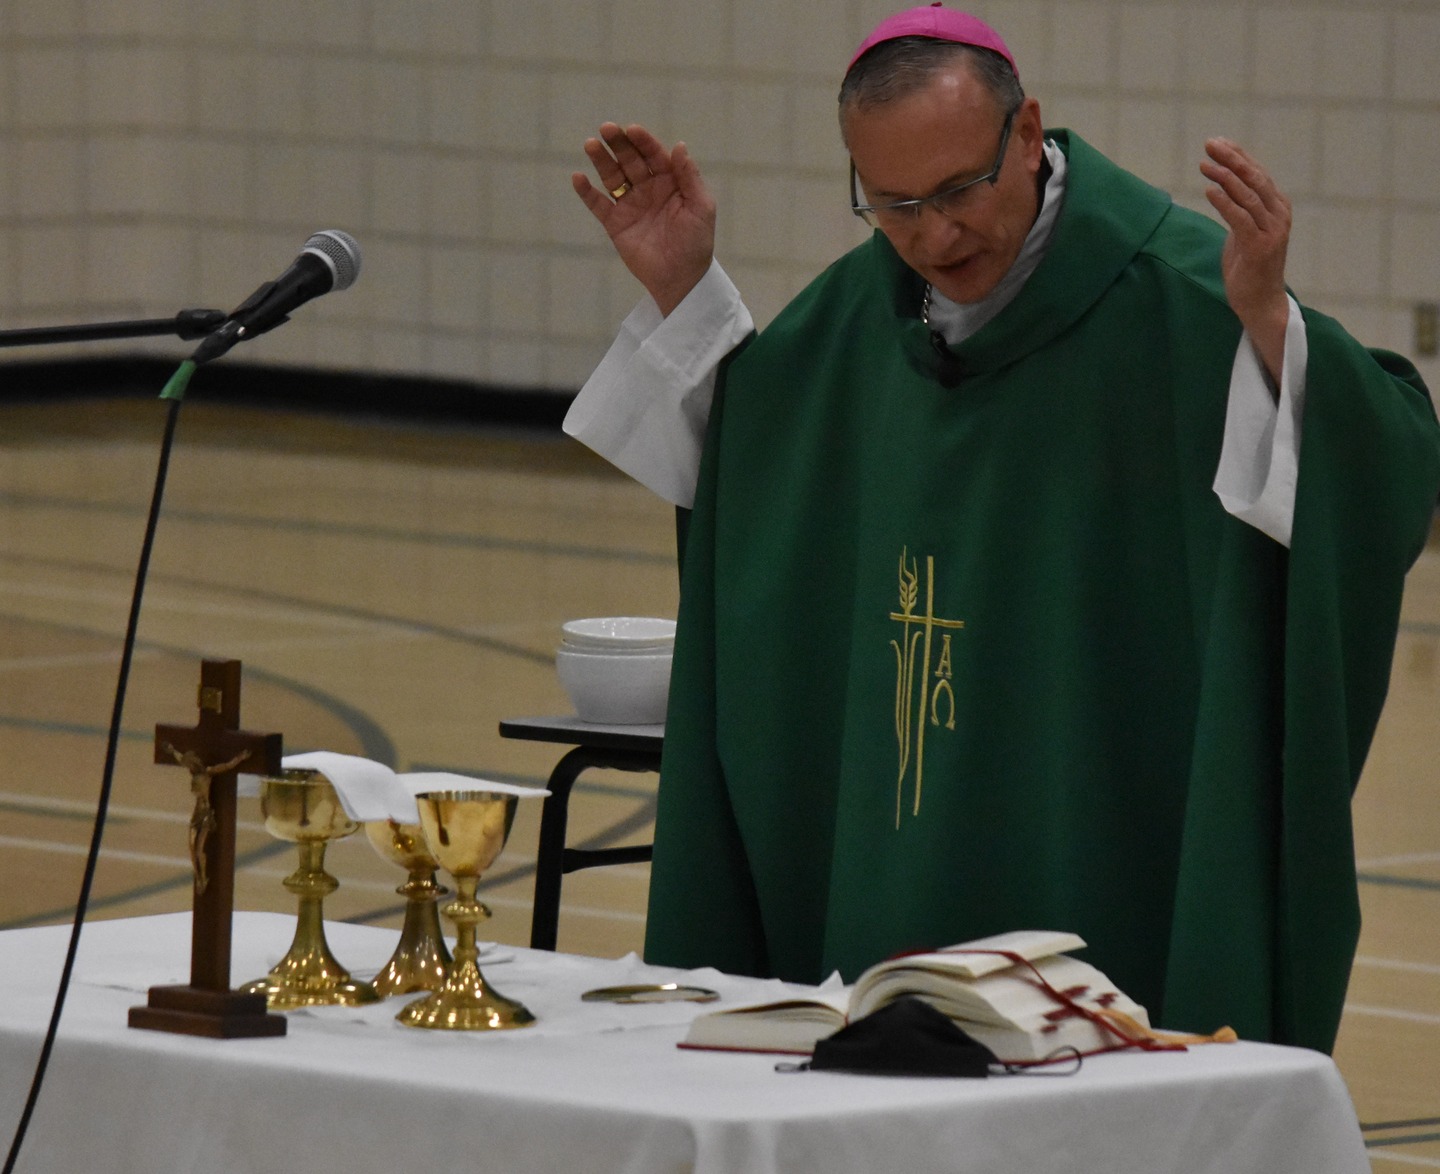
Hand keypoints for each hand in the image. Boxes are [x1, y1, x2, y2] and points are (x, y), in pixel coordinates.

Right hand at [572, 123, 716, 316]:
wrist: (681, 278)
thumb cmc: (696, 243)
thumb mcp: (701, 207)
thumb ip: (690, 177)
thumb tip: (679, 146)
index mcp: (670, 181)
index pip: (654, 154)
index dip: (643, 141)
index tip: (632, 130)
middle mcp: (648, 189)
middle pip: (630, 160)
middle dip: (619, 144)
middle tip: (607, 129)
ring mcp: (630, 205)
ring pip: (612, 176)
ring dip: (601, 160)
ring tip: (591, 145)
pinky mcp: (615, 224)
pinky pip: (598, 204)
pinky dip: (587, 192)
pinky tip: (578, 178)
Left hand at [1200, 138, 1291, 385]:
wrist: (1260, 302)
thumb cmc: (1249, 268)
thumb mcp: (1244, 232)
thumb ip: (1241, 210)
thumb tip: (1223, 188)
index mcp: (1277, 208)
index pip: (1257, 174)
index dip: (1238, 155)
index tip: (1218, 141)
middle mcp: (1278, 215)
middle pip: (1254, 178)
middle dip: (1231, 158)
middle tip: (1210, 144)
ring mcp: (1271, 231)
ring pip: (1247, 195)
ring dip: (1224, 177)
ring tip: (1204, 165)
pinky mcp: (1258, 247)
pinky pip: (1239, 218)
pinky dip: (1224, 202)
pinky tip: (1209, 190)